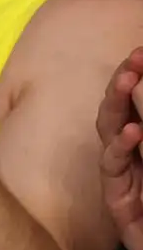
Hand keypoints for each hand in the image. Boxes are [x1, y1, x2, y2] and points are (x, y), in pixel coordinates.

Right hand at [97, 48, 142, 249]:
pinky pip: (114, 167)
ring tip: (128, 80)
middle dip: (124, 82)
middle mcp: (134, 152)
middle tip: (134, 57)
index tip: (141, 50)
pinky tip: (132, 132)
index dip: (136, 76)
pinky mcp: (118, 199)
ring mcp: (123, 174)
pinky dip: (122, 147)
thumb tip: (138, 95)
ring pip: (110, 131)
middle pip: (118, 109)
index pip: (135, 101)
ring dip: (117, 105)